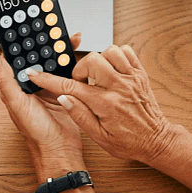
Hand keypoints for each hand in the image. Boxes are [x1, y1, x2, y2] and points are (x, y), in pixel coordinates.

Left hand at [0, 33, 85, 177]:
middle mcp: (33, 86)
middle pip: (39, 57)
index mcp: (18, 86)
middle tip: (55, 29)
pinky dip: (73, 63)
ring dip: (61, 51)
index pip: (19, 59)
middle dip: (47, 43)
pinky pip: (68, 73)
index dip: (24, 43)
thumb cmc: (36, 132)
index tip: (29, 28)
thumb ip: (6, 81)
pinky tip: (76, 55)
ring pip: (54, 63)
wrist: (60, 149)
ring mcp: (50, 88)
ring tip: (69, 38)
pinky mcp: (65, 92)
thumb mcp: (17, 104)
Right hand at [26, 44, 173, 163]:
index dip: (49, 79)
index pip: (71, 86)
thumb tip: (63, 98)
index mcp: (105, 104)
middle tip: (81, 81)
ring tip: (97, 75)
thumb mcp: (99, 137)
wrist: (156, 140)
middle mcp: (119, 87)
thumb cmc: (128, 142)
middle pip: (91, 60)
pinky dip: (116, 55)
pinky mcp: (140, 74)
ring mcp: (132, 78)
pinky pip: (126, 51)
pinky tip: (111, 69)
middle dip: (80, 68)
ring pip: (109, 51)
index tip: (35, 74)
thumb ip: (79, 115)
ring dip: (99, 59)